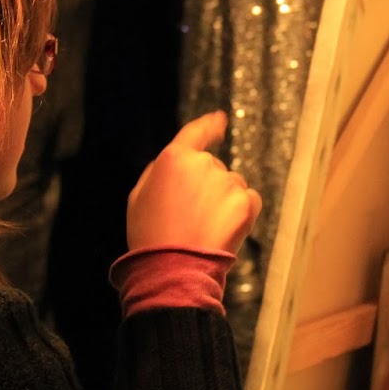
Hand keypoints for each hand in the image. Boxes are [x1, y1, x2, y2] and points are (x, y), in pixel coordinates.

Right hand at [127, 111, 261, 253]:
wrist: (173, 269)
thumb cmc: (150, 236)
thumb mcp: (139, 197)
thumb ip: (159, 171)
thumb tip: (177, 162)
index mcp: (174, 158)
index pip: (196, 132)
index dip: (210, 125)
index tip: (220, 120)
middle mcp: (203, 164)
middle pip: (213, 167)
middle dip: (206, 186)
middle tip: (190, 216)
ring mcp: (227, 183)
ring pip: (232, 185)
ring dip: (223, 201)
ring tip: (204, 227)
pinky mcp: (246, 203)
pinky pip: (249, 200)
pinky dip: (241, 212)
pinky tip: (221, 229)